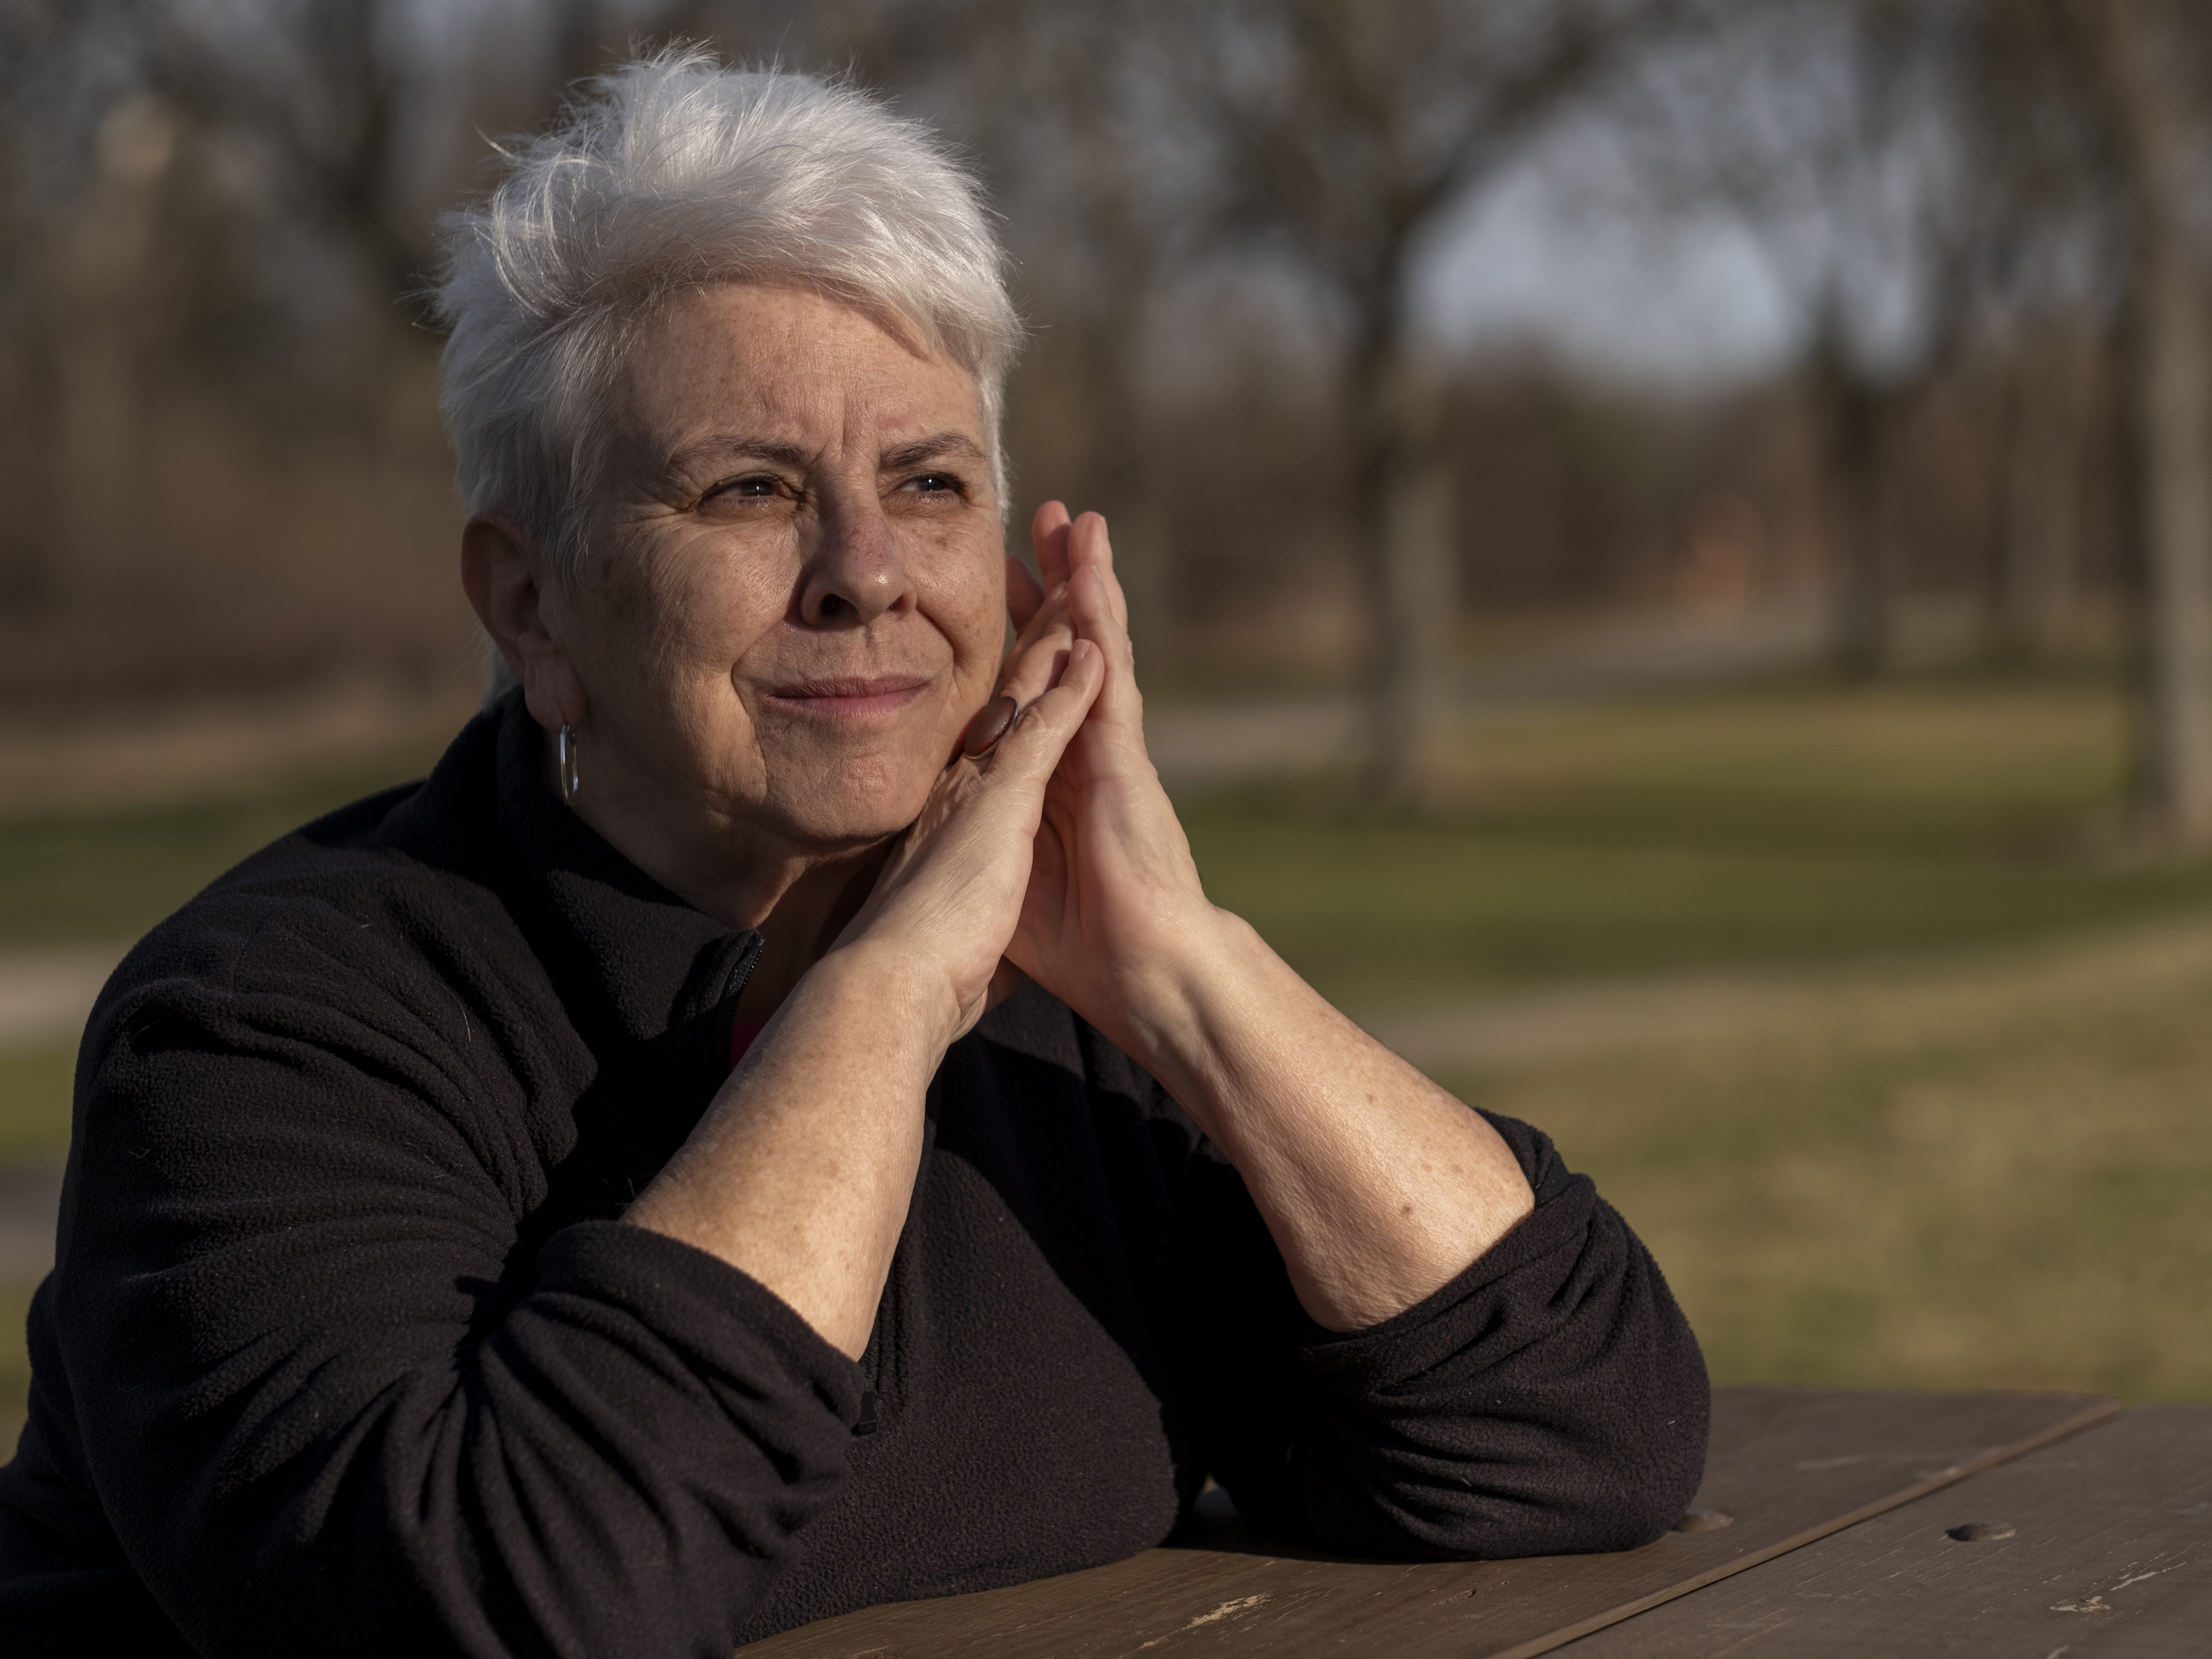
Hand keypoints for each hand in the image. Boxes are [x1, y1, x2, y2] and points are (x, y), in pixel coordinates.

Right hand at [831, 615, 1104, 1045]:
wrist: (893, 982)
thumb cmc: (920, 961)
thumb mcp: (945, 905)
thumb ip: (949, 880)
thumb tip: (947, 891)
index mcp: (957, 808)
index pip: (994, 728)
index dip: (1014, 679)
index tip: (1025, 634)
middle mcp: (963, 783)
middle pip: (1007, 690)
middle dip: (1028, 628)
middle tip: (1031, 563)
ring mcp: (980, 785)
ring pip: (1025, 693)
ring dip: (1053, 634)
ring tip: (1076, 576)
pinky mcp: (1001, 800)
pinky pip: (1042, 729)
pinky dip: (1068, 688)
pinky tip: (1091, 645)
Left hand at [992, 504, 1218, 1043]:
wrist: (1131, 964)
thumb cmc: (1067, 936)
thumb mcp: (1001, 870)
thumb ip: (981, 835)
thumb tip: (937, 833)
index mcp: (1041, 777)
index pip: (1027, 688)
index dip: (1019, 635)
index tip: (1004, 584)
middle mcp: (1076, 753)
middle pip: (1063, 650)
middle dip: (1055, 585)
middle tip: (1048, 520)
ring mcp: (1106, 752)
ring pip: (1094, 648)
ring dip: (1087, 582)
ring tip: (1081, 522)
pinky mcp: (1122, 760)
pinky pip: (1108, 678)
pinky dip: (1101, 630)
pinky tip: (1094, 583)